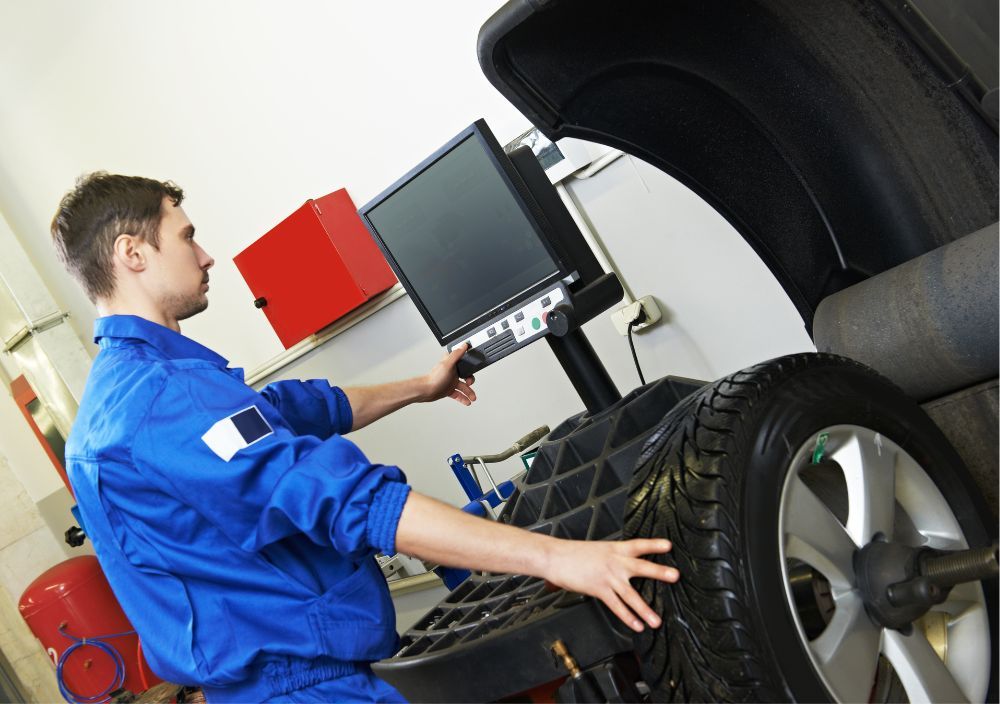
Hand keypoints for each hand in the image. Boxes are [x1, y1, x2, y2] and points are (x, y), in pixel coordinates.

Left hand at [421, 345, 476, 405]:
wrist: (426, 391)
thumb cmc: (435, 377)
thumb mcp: (448, 364)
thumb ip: (456, 354)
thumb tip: (464, 345)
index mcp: (452, 363)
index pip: (464, 362)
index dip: (470, 365)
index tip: (475, 367)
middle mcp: (452, 372)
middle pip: (466, 375)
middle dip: (470, 381)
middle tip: (470, 384)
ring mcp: (450, 381)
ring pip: (463, 387)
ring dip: (469, 392)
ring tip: (473, 397)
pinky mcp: (448, 390)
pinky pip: (458, 394)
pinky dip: (463, 398)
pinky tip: (467, 401)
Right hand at [544, 538, 678, 631]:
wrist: (554, 557)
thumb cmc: (572, 553)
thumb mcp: (596, 550)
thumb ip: (609, 557)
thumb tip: (616, 565)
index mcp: (614, 548)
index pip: (638, 545)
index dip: (654, 545)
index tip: (669, 545)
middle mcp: (614, 562)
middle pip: (641, 567)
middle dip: (659, 572)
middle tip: (675, 576)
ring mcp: (608, 576)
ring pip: (631, 594)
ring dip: (645, 609)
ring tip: (657, 621)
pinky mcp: (599, 589)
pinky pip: (616, 606)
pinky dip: (627, 618)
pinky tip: (636, 625)